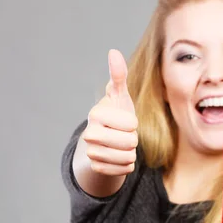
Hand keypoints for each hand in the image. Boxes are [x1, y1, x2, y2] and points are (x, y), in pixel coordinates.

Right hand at [82, 49, 138, 175]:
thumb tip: (113, 52)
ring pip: (128, 157)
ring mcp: (91, 153)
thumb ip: (118, 76)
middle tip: (123, 134)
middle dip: (133, 139)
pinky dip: (127, 165)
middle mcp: (89, 134)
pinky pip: (124, 170)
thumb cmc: (116, 113)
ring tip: (122, 145)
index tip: (125, 120)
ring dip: (131, 152)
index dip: (133, 123)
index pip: (131, 124)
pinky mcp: (97, 168)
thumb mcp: (120, 95)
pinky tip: (118, 157)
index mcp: (96, 114)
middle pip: (130, 142)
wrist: (103, 140)